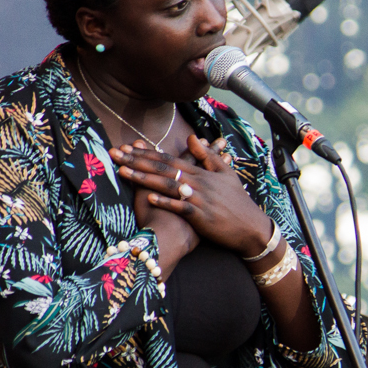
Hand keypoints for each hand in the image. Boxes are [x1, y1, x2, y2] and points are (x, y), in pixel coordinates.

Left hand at [110, 136, 272, 257]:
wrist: (251, 228)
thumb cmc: (238, 203)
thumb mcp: (227, 175)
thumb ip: (209, 156)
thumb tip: (193, 138)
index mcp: (202, 173)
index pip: (170, 159)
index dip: (148, 152)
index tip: (128, 146)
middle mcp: (198, 183)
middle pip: (164, 168)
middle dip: (138, 160)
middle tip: (116, 154)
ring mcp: (200, 199)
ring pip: (168, 185)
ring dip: (145, 178)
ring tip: (124, 171)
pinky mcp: (201, 217)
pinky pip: (180, 208)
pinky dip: (166, 202)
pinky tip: (150, 197)